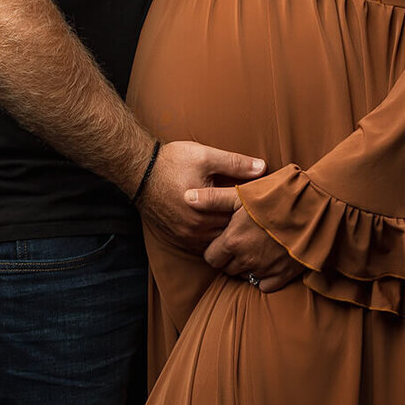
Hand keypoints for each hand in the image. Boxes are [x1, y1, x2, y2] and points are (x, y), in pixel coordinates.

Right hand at [139, 141, 266, 247]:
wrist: (138, 172)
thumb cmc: (172, 161)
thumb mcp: (206, 156)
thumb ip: (236, 163)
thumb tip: (262, 167)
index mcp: (207, 209)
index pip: (240, 218)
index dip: (254, 212)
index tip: (265, 207)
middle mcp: (196, 228)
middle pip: (230, 234)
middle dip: (243, 226)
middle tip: (260, 220)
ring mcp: (186, 236)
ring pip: (217, 243)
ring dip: (228, 236)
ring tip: (243, 227)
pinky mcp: (177, 238)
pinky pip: (202, 248)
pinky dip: (213, 241)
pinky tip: (221, 231)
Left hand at [199, 196, 306, 293]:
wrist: (316, 205)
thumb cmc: (278, 195)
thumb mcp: (242, 194)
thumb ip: (213, 199)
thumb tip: (186, 198)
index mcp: (233, 241)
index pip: (211, 258)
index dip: (215, 249)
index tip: (225, 239)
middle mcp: (247, 259)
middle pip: (227, 269)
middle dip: (230, 258)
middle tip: (241, 241)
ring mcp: (267, 269)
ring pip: (246, 276)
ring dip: (247, 265)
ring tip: (256, 247)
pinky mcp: (285, 275)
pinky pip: (266, 285)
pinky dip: (265, 276)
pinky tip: (269, 260)